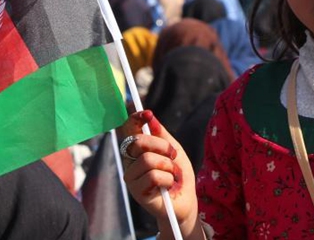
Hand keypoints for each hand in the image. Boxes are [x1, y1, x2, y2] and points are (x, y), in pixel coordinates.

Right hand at [120, 110, 202, 238]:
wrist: (185, 201)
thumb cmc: (178, 174)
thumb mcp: (174, 150)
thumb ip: (162, 134)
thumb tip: (150, 116)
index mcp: (137, 150)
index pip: (128, 131)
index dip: (134, 119)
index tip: (146, 113)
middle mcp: (130, 163)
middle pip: (138, 142)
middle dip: (161, 145)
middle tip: (173, 155)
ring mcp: (131, 178)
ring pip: (147, 160)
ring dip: (168, 166)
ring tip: (172, 174)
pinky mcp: (137, 193)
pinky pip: (153, 177)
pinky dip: (168, 179)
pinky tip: (168, 185)